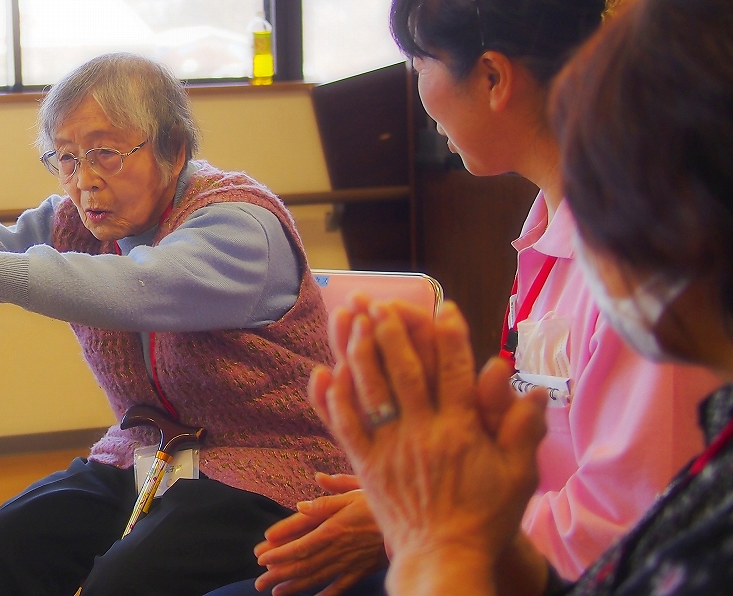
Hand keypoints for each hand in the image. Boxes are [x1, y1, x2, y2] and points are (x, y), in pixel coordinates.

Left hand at [254, 482, 387, 595]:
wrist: (414, 525)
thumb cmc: (381, 502)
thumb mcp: (355, 490)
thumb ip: (329, 496)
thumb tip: (302, 504)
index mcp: (333, 527)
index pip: (300, 542)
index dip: (279, 551)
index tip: (260, 556)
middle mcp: (338, 547)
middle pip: (304, 564)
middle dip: (278, 573)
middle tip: (259, 582)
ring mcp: (350, 561)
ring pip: (317, 576)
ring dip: (295, 586)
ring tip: (275, 592)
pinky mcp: (362, 569)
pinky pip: (341, 586)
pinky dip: (325, 594)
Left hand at [308, 301, 546, 595]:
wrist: (444, 559)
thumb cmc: (485, 518)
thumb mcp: (519, 476)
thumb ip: (523, 430)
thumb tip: (534, 389)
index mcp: (463, 431)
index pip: (457, 372)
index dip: (451, 337)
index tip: (444, 307)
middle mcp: (424, 433)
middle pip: (407, 371)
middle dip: (395, 332)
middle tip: (384, 302)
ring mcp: (391, 448)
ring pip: (372, 390)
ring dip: (362, 351)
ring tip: (355, 321)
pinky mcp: (365, 464)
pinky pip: (345, 425)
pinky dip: (334, 396)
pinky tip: (327, 370)